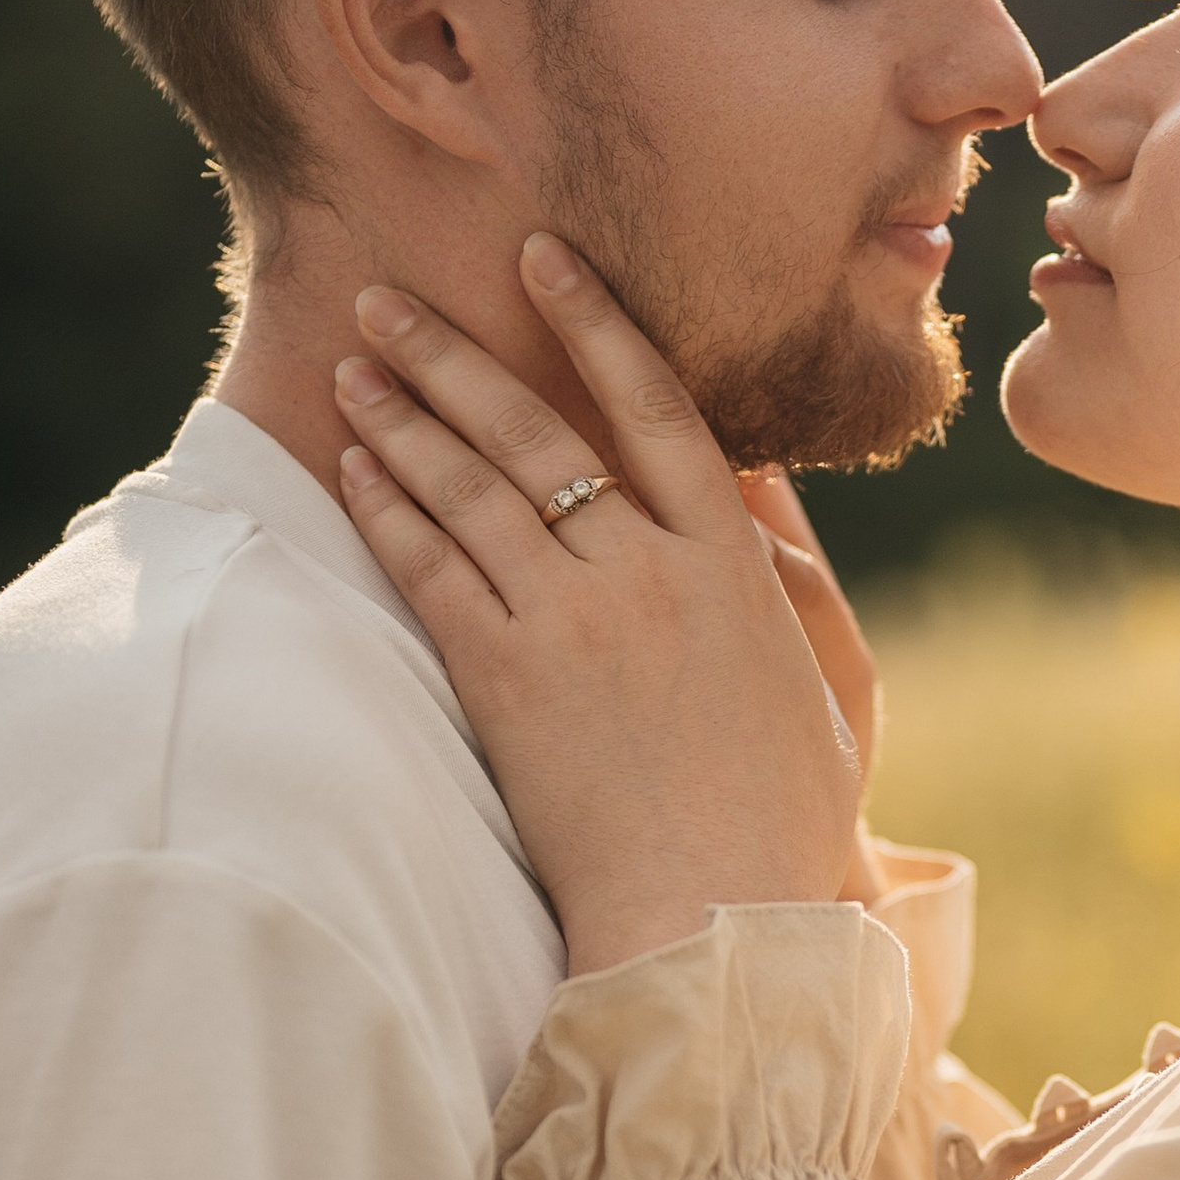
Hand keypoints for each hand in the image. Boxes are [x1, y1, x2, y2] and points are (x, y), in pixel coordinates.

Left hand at [333, 248, 862, 972]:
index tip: (543, 259)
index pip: (658, 407)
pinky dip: (391, 511)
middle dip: (457, 356)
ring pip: (473, 490)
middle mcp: (648, 575)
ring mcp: (573, 625)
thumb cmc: (781, 815)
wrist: (713, 920)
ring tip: (354, 366)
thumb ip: (789, 570)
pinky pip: (434, 571)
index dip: (595, 324)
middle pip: (540, 433)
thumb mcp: (825, 679)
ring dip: (406, 419)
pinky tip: (356, 468)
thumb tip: (757, 482)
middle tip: (388, 299)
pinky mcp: (507, 682)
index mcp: (734, 567)